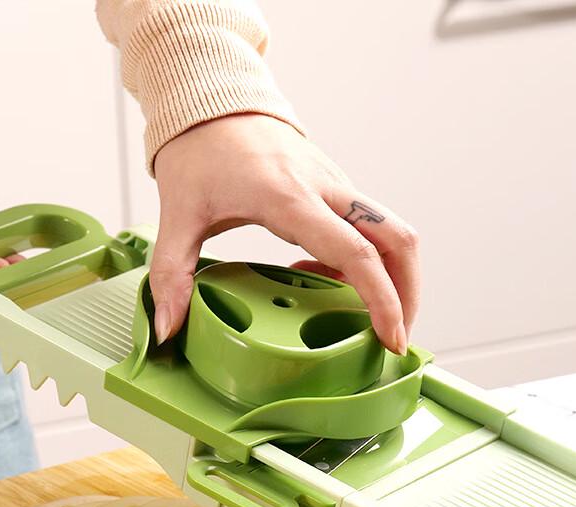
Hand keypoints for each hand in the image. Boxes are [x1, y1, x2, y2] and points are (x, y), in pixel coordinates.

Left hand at [150, 114, 419, 353]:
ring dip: (393, 278)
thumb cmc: (197, 151)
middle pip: (398, 240)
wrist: (212, 98)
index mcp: (289, 198)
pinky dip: (365, 262)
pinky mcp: (336, 188)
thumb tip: (167, 329)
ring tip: (361, 318)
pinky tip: (324, 279)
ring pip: (392, 233)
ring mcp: (336, 185)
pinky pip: (369, 228)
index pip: (356, 253)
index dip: (382, 300)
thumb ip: (171, 276)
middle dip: (407, 294)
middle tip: (393, 337)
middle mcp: (325, 189)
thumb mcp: (177, 215)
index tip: (391, 338)